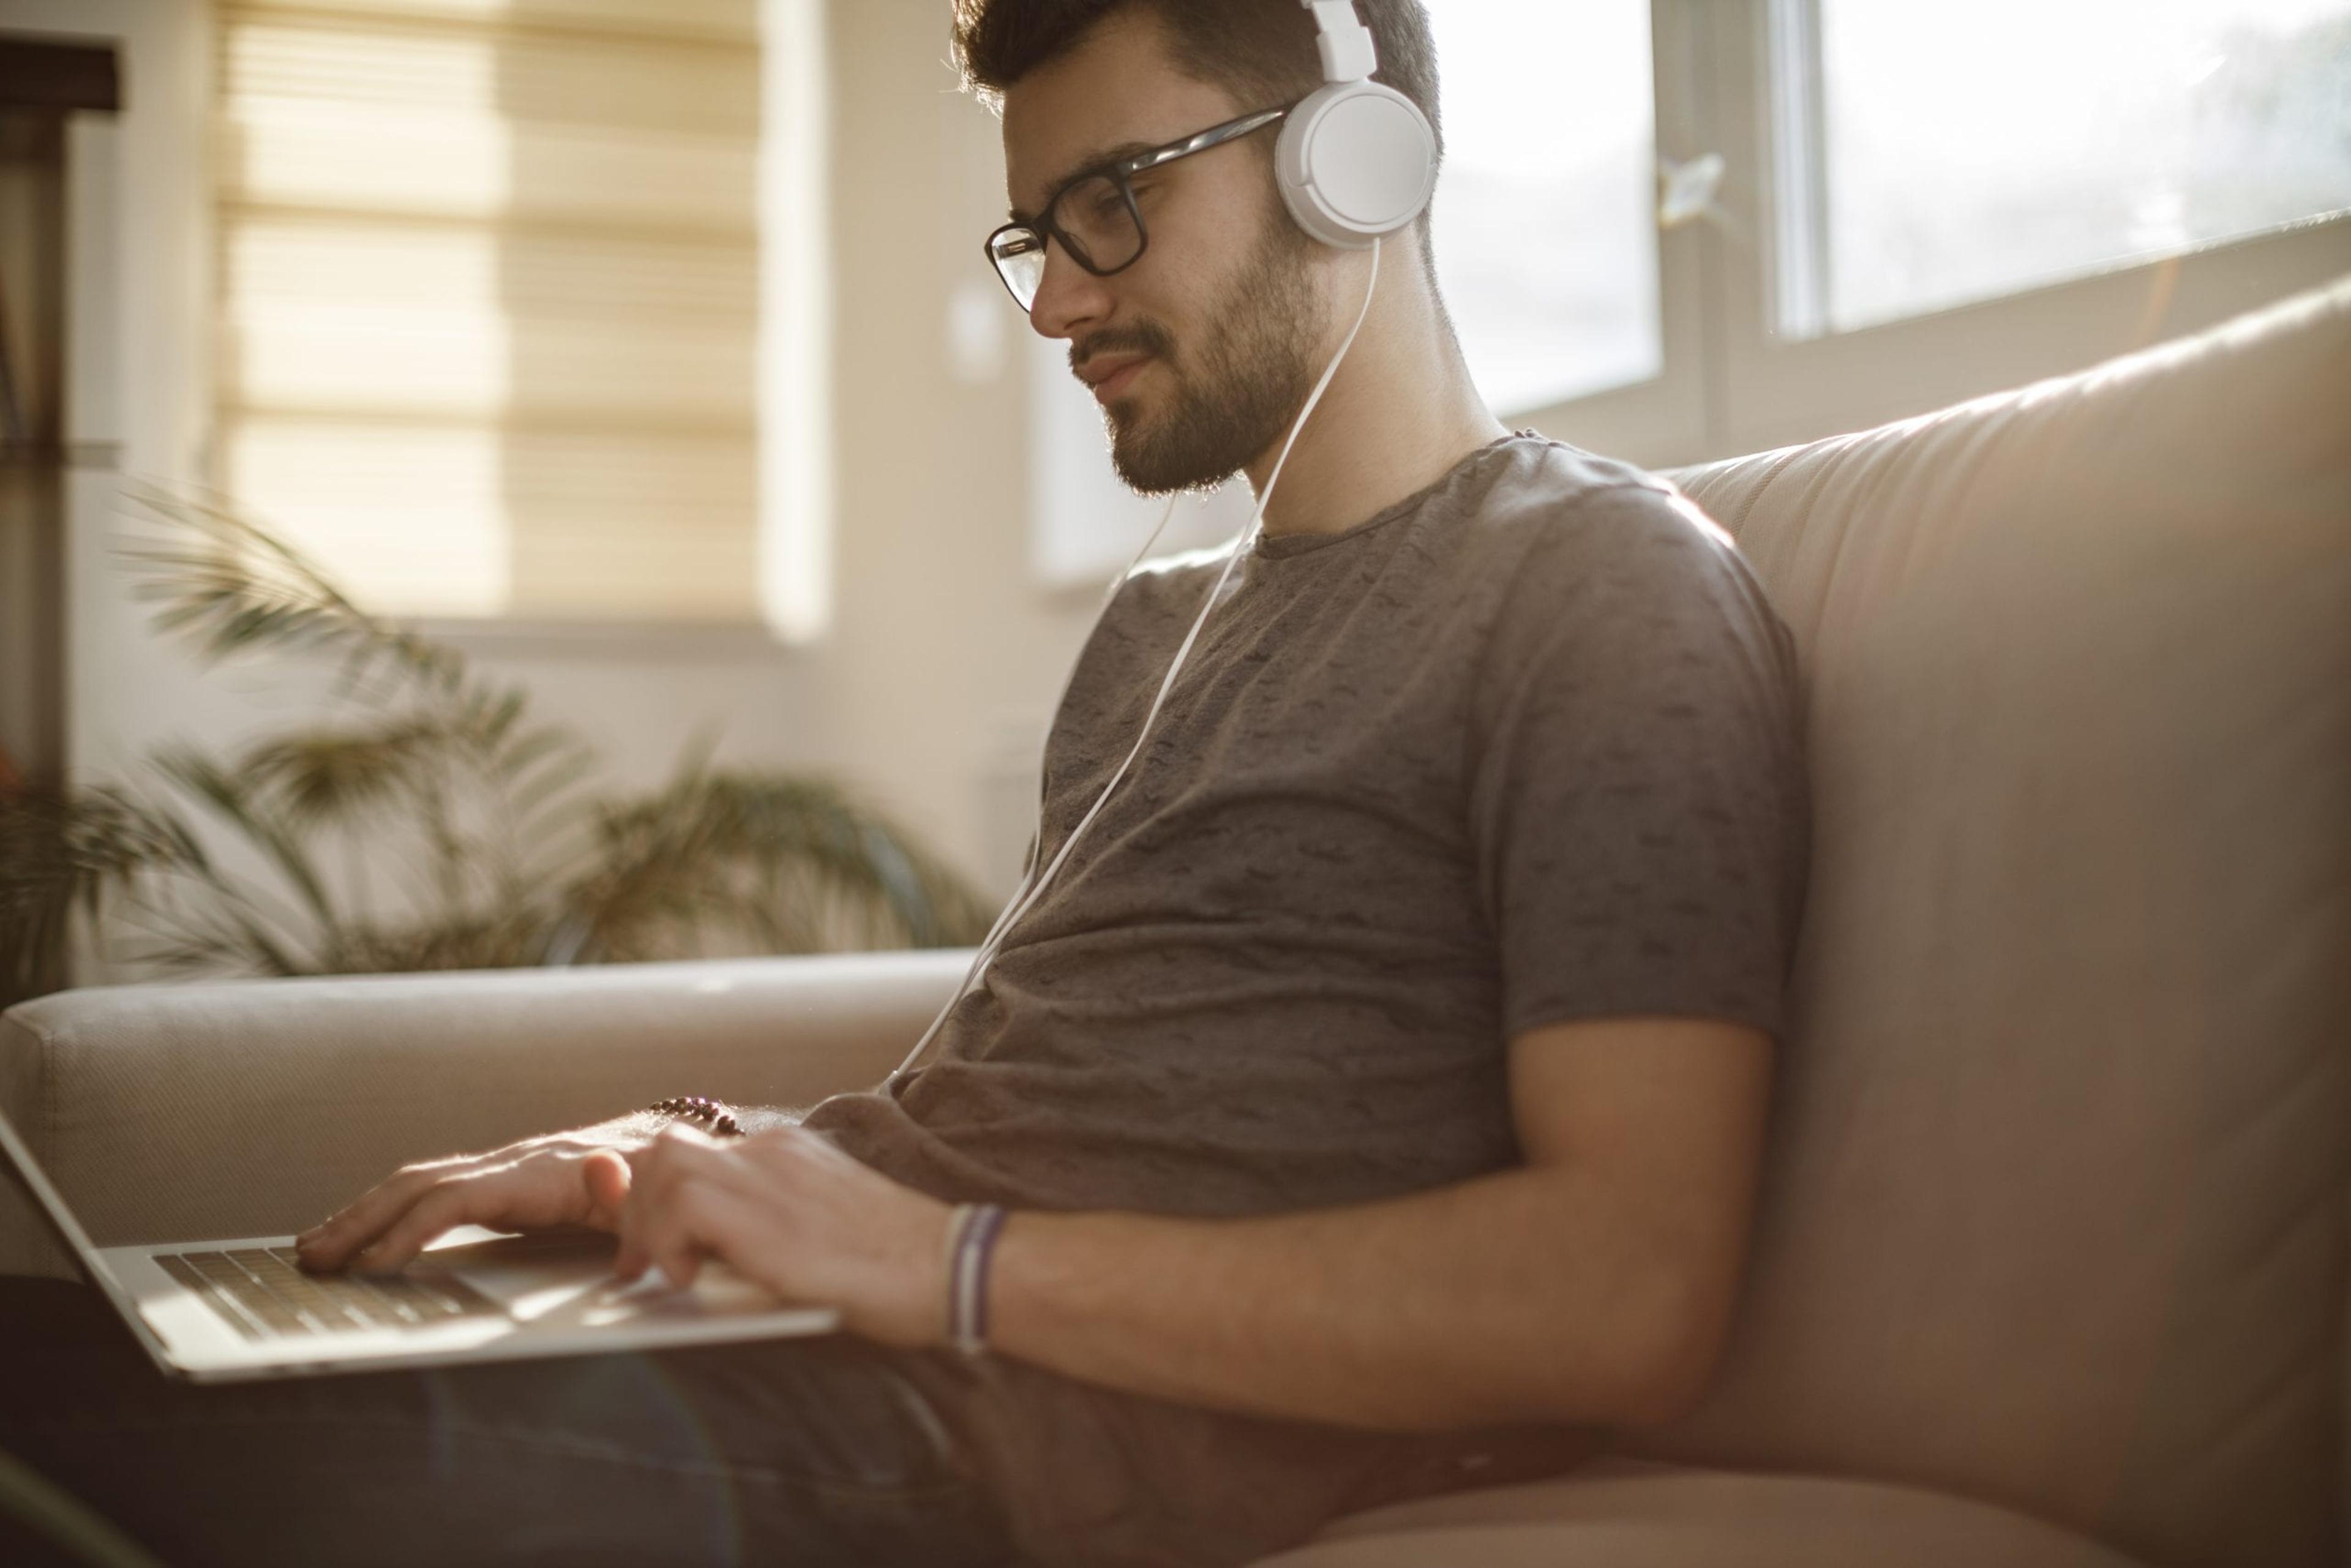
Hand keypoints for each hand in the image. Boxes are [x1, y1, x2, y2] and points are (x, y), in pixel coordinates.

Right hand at [294, 1122, 651, 1274]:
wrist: (672, 1159)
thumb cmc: (661, 1188)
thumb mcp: (654, 1195)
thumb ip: (631, 1192)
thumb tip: (610, 1172)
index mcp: (542, 1173)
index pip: (459, 1197)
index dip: (413, 1229)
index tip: (373, 1265)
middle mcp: (512, 1164)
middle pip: (420, 1185)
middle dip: (361, 1221)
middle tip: (311, 1259)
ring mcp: (501, 1171)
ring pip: (416, 1185)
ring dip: (361, 1215)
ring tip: (312, 1249)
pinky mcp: (499, 1185)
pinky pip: (431, 1195)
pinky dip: (388, 1214)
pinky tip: (361, 1239)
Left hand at [615, 1123, 954, 1349]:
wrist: (948, 1265)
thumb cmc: (900, 1267)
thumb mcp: (828, 1229)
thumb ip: (777, 1224)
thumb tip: (721, 1256)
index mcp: (790, 1153)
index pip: (698, 1151)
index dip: (658, 1194)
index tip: (652, 1244)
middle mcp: (774, 1150)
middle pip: (667, 1147)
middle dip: (637, 1205)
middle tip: (638, 1264)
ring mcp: (770, 1172)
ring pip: (663, 1162)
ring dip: (647, 1221)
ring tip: (665, 1270)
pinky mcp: (766, 1209)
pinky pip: (681, 1202)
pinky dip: (667, 1239)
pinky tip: (687, 1276)